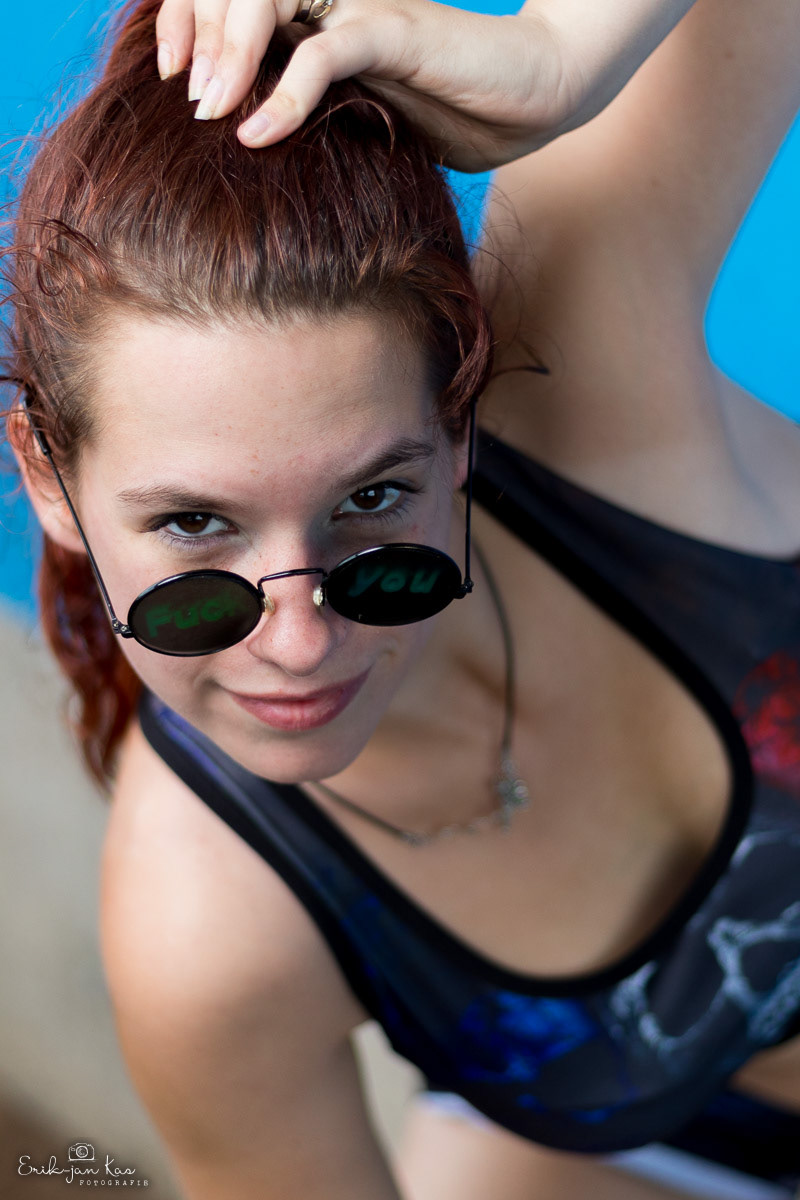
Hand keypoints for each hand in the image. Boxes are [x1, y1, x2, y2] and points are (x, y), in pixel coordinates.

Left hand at [154, 0, 696, 171]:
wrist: (532, 98)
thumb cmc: (450, 113)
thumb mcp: (363, 118)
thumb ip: (311, 118)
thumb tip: (249, 156)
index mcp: (318, 11)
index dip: (188, 20)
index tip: (167, 76)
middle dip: (194, 31)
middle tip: (183, 94)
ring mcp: (361, 9)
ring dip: (229, 52)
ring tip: (208, 108)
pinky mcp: (394, 33)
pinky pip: (324, 51)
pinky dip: (284, 93)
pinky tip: (259, 134)